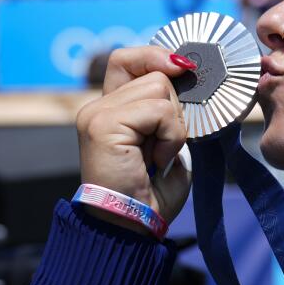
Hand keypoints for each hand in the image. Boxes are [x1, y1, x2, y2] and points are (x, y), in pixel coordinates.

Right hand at [75, 47, 193, 231]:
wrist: (131, 227)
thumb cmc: (151, 194)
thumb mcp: (165, 144)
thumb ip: (167, 112)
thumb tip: (186, 77)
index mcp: (110, 110)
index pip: (128, 59)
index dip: (156, 57)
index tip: (183, 69)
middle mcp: (97, 107)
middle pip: (155, 74)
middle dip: (175, 110)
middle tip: (164, 147)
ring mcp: (97, 114)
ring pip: (160, 89)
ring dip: (174, 126)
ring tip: (159, 155)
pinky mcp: (103, 124)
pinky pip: (158, 111)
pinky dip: (170, 136)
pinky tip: (157, 159)